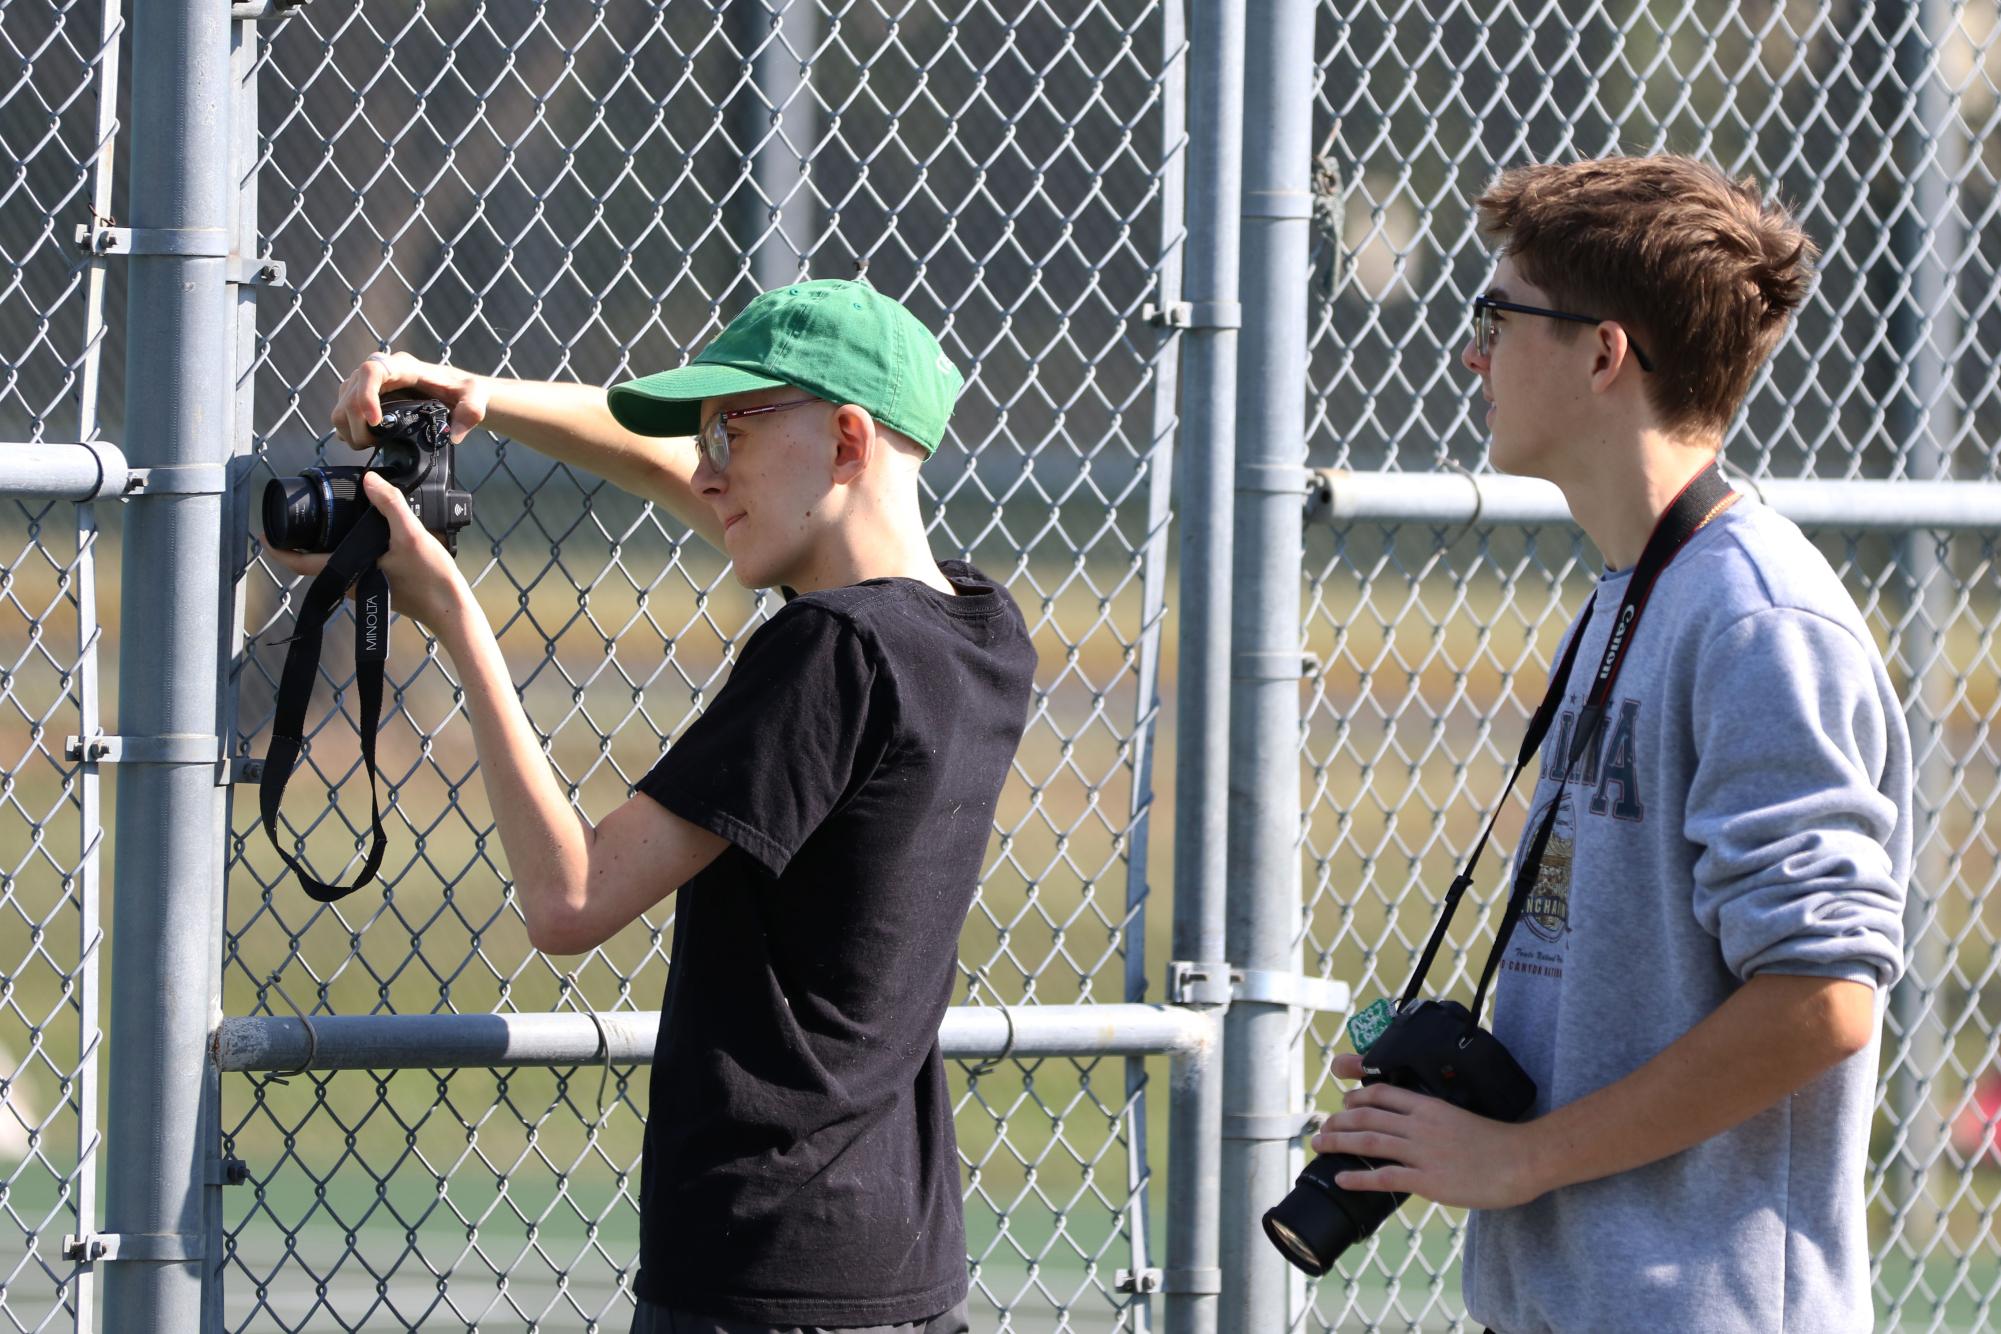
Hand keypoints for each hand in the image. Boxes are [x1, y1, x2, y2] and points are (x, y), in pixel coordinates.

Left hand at [266, 471, 472, 634]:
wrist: (452, 609)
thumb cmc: (431, 580)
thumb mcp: (412, 536)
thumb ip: (390, 506)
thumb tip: (369, 480)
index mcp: (350, 572)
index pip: (301, 564)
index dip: (278, 550)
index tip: (264, 534)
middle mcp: (351, 583)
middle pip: (313, 563)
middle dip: (298, 545)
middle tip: (290, 521)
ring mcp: (363, 586)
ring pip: (332, 564)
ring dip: (321, 546)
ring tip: (321, 523)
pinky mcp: (377, 585)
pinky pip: (351, 565)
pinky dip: (344, 550)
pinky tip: (357, 535)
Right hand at [332, 350, 487, 449]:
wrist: (456, 392)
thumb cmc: (463, 391)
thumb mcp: (475, 398)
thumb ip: (471, 413)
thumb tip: (453, 436)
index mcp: (404, 366)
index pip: (372, 371)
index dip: (366, 395)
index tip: (375, 422)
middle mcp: (381, 369)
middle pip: (350, 392)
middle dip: (356, 423)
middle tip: (373, 445)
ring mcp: (368, 383)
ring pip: (341, 403)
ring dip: (349, 428)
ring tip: (369, 445)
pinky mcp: (363, 397)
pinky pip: (343, 411)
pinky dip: (348, 429)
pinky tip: (367, 440)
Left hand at [1308, 1050, 1544, 1209]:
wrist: (1522, 1159)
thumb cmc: (1497, 1141)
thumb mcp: (1459, 1117)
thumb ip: (1434, 1121)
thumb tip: (1414, 1129)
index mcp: (1428, 1106)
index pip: (1381, 1093)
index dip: (1356, 1098)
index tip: (1343, 1104)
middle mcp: (1419, 1125)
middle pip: (1366, 1117)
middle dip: (1338, 1121)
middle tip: (1322, 1127)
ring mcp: (1422, 1152)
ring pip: (1368, 1143)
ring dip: (1338, 1143)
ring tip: (1319, 1145)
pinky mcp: (1427, 1180)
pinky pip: (1384, 1178)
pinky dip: (1358, 1178)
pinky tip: (1341, 1179)